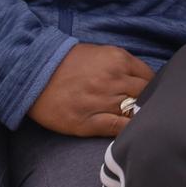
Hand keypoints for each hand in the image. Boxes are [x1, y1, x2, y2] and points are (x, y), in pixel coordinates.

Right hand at [27, 42, 154, 137]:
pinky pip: (119, 129)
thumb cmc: (66, 63)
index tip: (153, 95)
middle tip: (151, 110)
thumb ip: (122, 65)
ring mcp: (102, 101)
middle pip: (146, 95)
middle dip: (150, 103)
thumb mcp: (100, 53)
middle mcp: (113, 79)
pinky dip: (128, 131)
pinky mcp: (89, 122)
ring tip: (143, 123)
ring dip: (140, 117)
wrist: (32, 73)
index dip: (153, 88)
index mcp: (118, 59)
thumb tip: (144, 80)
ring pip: (135, 112)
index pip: (150, 77)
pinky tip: (131, 133)